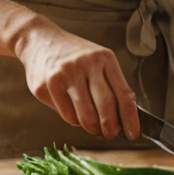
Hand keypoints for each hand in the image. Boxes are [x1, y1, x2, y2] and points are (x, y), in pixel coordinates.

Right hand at [13, 18, 140, 140]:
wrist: (40, 40)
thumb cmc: (73, 55)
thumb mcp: (97, 61)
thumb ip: (110, 85)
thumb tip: (123, 119)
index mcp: (105, 58)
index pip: (124, 94)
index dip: (130, 118)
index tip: (133, 134)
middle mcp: (86, 64)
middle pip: (106, 106)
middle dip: (110, 128)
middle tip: (110, 134)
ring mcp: (65, 73)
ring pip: (85, 115)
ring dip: (91, 128)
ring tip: (92, 126)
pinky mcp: (47, 84)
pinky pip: (66, 114)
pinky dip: (73, 120)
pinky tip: (72, 111)